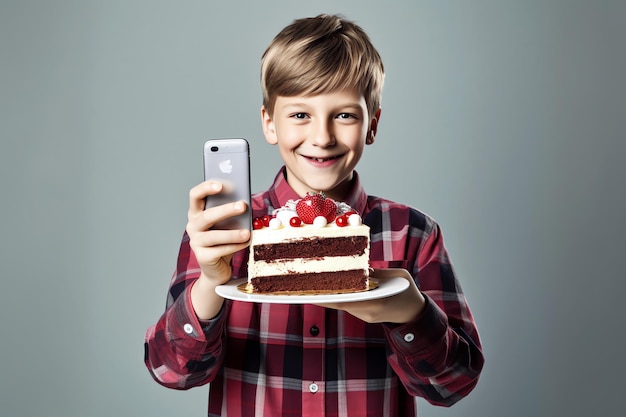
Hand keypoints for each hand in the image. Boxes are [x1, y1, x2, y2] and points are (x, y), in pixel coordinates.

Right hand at [187, 181, 249, 318]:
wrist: (218, 268)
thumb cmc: (224, 240)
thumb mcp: (227, 223)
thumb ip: (232, 213)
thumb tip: (245, 203)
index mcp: (197, 213)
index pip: (195, 195)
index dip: (206, 188)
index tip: (221, 185)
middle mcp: (193, 226)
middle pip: (206, 216)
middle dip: (225, 210)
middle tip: (242, 205)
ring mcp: (196, 242)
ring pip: (214, 236)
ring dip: (232, 233)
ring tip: (247, 232)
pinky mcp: (203, 257)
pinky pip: (220, 250)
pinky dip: (235, 246)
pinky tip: (246, 242)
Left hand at [317, 268, 425, 323]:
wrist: (415, 313)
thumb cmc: (409, 292)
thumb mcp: (397, 277)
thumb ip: (378, 272)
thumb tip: (359, 266)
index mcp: (377, 304)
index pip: (347, 300)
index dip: (328, 296)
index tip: (312, 290)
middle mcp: (368, 313)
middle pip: (340, 304)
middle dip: (323, 295)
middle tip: (304, 286)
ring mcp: (365, 316)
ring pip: (342, 305)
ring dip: (328, 297)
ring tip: (311, 286)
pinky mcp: (364, 315)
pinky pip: (348, 306)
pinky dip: (338, 298)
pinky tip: (328, 290)